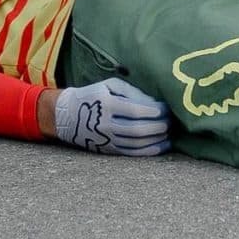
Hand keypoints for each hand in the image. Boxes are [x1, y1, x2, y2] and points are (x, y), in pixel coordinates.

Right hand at [50, 77, 169, 155]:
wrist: (68, 116)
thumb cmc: (94, 95)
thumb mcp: (109, 85)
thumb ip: (132, 91)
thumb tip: (154, 101)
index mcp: (107, 105)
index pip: (135, 110)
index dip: (154, 111)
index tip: (166, 108)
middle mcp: (106, 125)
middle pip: (137, 129)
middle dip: (158, 126)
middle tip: (170, 121)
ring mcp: (107, 139)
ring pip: (136, 143)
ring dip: (156, 140)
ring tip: (169, 134)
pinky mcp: (108, 149)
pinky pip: (131, 153)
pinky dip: (148, 151)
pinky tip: (161, 146)